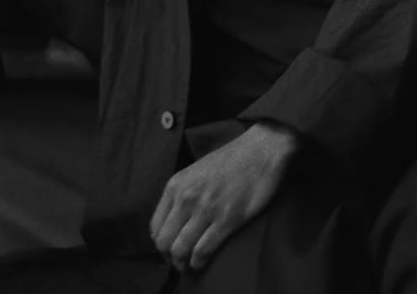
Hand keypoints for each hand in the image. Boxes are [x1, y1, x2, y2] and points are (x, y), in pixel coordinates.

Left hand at [150, 122, 300, 272]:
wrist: (261, 150)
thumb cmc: (232, 160)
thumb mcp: (196, 171)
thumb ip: (183, 192)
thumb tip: (176, 219)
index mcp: (176, 186)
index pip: (155, 227)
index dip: (161, 244)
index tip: (170, 249)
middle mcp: (186, 198)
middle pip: (164, 242)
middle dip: (170, 257)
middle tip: (180, 262)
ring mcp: (205, 210)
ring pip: (180, 250)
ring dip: (183, 264)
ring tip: (190, 266)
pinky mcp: (227, 220)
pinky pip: (203, 250)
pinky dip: (199, 263)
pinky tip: (202, 264)